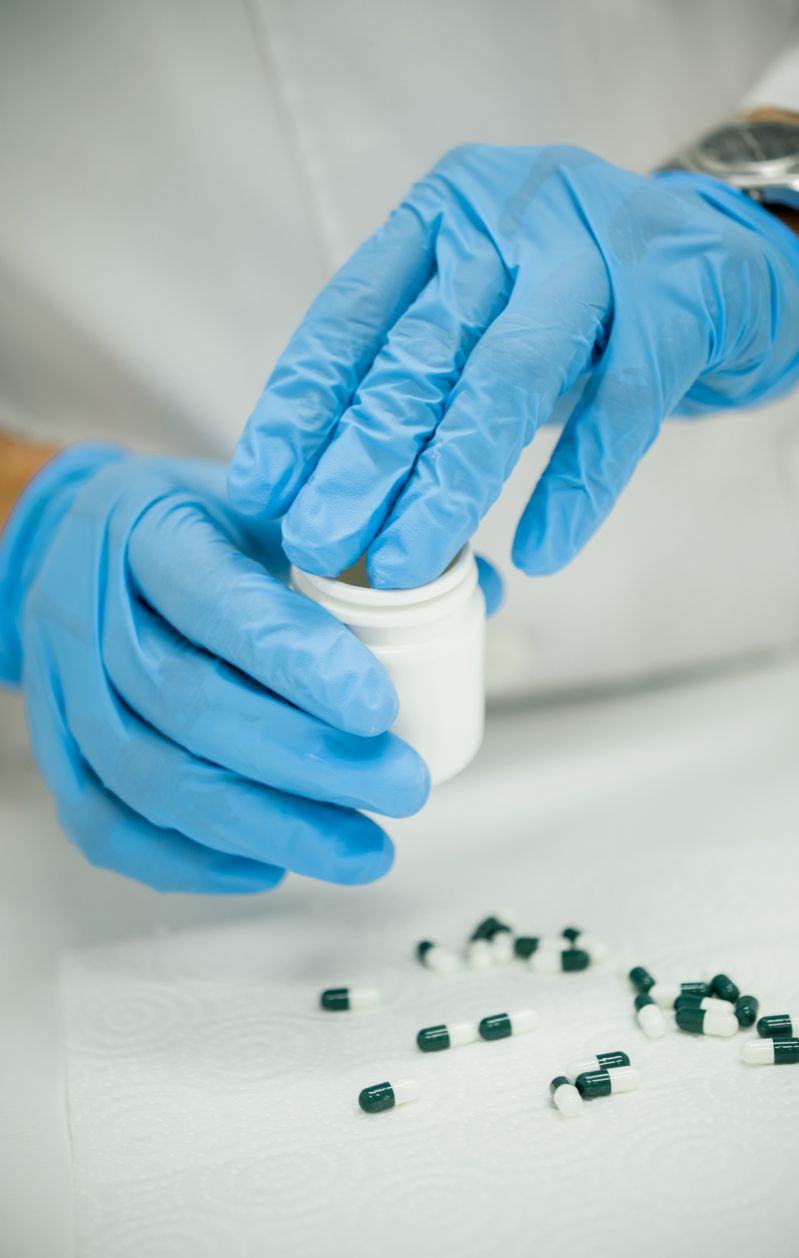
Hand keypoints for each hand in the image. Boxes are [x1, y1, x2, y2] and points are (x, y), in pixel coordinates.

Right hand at [0, 448, 428, 892]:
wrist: (78, 545)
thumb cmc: (189, 529)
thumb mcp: (265, 506)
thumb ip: (360, 553)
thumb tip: (480, 592)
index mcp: (148, 532)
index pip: (219, 602)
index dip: (300, 663)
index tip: (381, 710)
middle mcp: (92, 611)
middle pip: (190, 705)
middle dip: (307, 762)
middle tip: (403, 789)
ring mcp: (66, 689)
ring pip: (152, 777)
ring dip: (267, 824)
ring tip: (364, 847)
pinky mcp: (58, 750)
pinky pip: (106, 825)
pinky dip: (189, 861)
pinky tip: (272, 865)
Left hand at [228, 144, 798, 587]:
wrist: (727, 251)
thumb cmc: (584, 300)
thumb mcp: (487, 311)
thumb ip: (422, 375)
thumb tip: (334, 488)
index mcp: (447, 216)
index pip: (352, 317)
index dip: (301, 409)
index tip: (261, 489)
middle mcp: (510, 219)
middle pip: (418, 354)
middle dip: (361, 457)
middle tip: (317, 541)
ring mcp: (598, 251)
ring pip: (504, 379)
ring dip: (448, 481)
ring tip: (405, 563)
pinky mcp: (679, 299)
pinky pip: (619, 408)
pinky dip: (576, 485)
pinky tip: (540, 550)